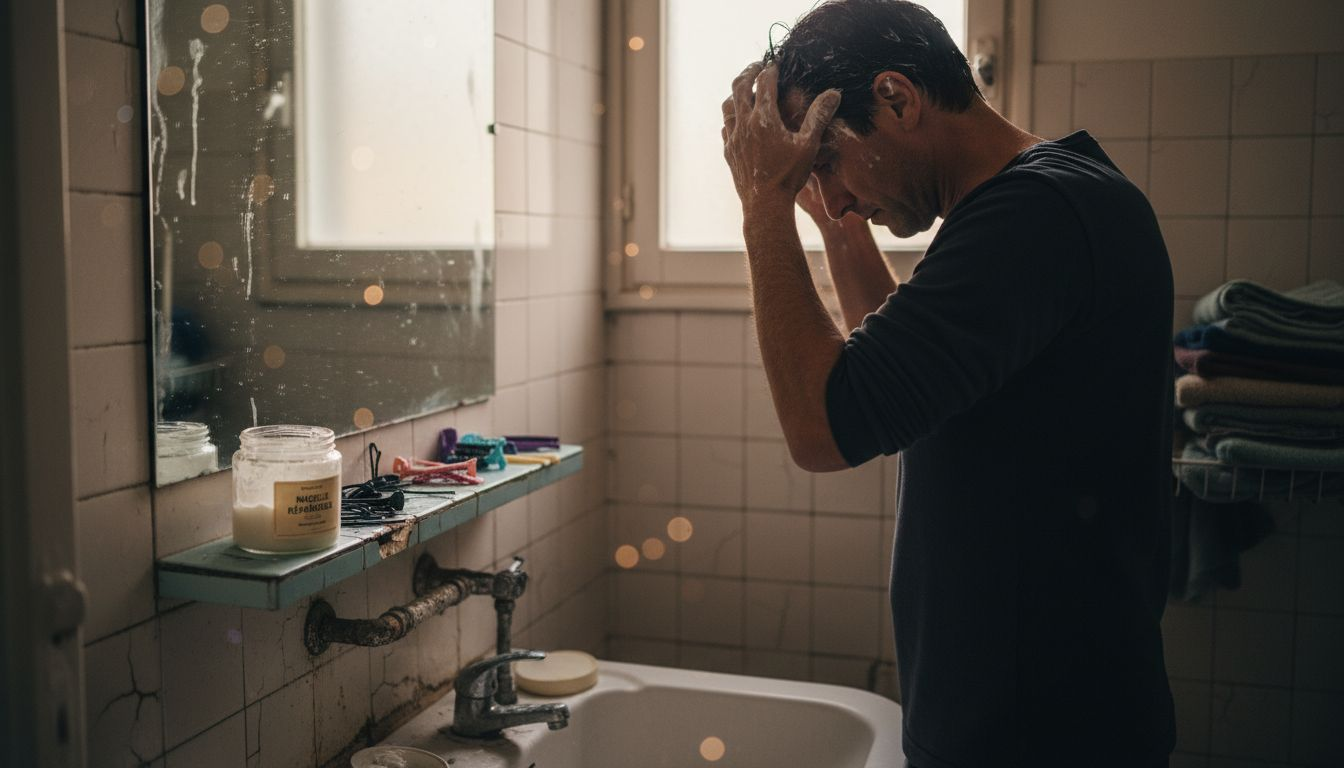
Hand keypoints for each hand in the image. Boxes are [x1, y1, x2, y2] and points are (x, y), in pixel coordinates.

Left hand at [721, 62, 839, 219]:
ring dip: (736, 93)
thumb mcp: (808, 145)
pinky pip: (725, 126)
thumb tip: (834, 93)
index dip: (771, 69)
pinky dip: (731, 116)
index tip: (776, 63)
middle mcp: (744, 124)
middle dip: (749, 72)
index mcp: (764, 118)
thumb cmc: (789, 175)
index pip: (765, 82)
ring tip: (744, 89)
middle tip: (757, 66)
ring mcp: (733, 138)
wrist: (765, 205)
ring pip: (728, 105)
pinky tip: (738, 119)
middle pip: (740, 87)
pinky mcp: (729, 151)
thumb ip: (819, 116)